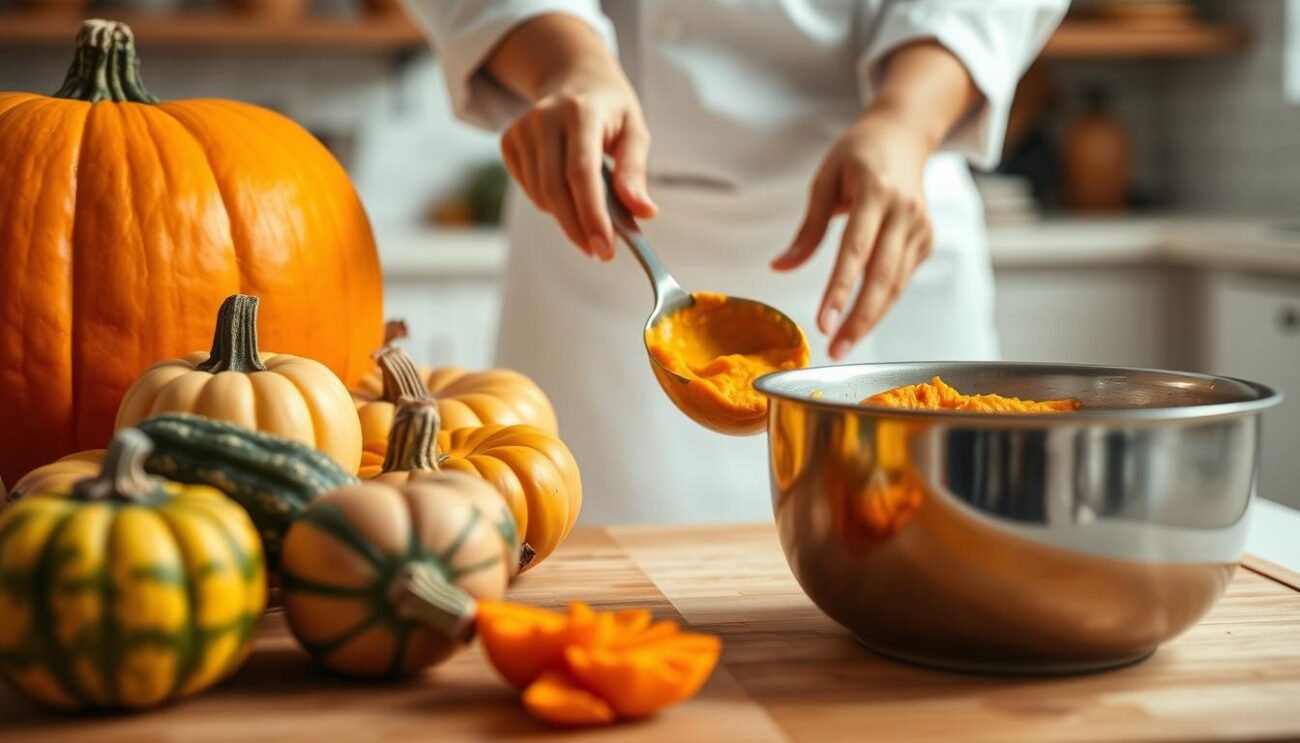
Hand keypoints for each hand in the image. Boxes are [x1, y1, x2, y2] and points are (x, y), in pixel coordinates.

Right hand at [500, 67, 655, 260]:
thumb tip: (644, 212)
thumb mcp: (634, 131)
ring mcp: (521, 129)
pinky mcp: (508, 142)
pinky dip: (552, 204)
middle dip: (579, 229)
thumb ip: (635, 172)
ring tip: (592, 219)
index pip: (581, 172)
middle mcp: (545, 118)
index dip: (591, 214)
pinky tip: (569, 194)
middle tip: (601, 253)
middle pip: (556, 189)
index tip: (605, 248)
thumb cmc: (610, 110)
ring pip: (542, 195)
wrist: (572, 77)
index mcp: (581, 112)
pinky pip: (531, 191)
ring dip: (568, 219)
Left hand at [771, 111, 935, 359]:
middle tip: (835, 350)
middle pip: (882, 276)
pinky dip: (882, 302)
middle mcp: (904, 211)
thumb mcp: (824, 180)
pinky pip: (902, 278)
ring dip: (871, 319)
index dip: (840, 290)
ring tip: (844, 345)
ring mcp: (920, 226)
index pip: (855, 250)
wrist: (904, 135)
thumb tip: (780, 267)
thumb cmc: (857, 155)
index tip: (824, 322)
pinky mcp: (927, 239)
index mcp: (875, 191)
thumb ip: (808, 229)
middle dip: (859, 319)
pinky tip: (862, 319)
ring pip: (896, 284)